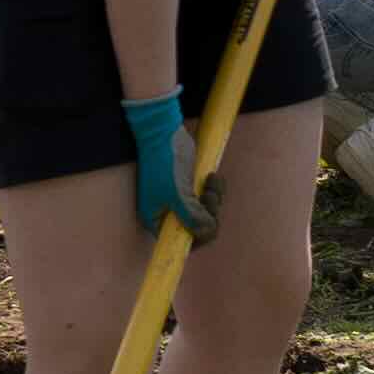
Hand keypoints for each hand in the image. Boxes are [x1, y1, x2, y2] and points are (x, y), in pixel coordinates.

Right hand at [117, 93, 215, 241]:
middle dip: (209, 214)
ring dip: (214, 199)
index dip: (197, 237)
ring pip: (207, 213)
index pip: (180, 243)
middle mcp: (168, 213)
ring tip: (211, 181)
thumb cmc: (164, 162)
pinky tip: (214, 177)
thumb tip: (205, 232)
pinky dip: (216, 190)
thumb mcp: (176, 193)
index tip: (209, 224)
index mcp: (156, 219)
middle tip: (209, 197)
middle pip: (197, 229)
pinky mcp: (192, 188)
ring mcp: (181, 200)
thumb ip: (190, 216)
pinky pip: (210, 198)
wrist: (164, 131)